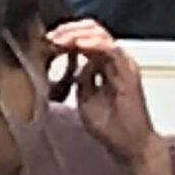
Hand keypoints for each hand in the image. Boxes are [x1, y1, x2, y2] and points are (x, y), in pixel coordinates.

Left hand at [50, 20, 159, 167]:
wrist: (128, 144)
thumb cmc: (109, 124)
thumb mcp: (84, 94)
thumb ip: (79, 75)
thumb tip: (67, 60)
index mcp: (105, 64)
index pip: (85, 36)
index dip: (64, 34)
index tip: (46, 40)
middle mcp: (116, 61)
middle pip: (91, 30)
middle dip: (67, 30)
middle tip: (50, 37)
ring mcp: (123, 65)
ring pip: (100, 34)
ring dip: (76, 34)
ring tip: (59, 40)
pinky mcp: (128, 73)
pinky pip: (111, 49)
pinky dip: (92, 43)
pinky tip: (78, 45)